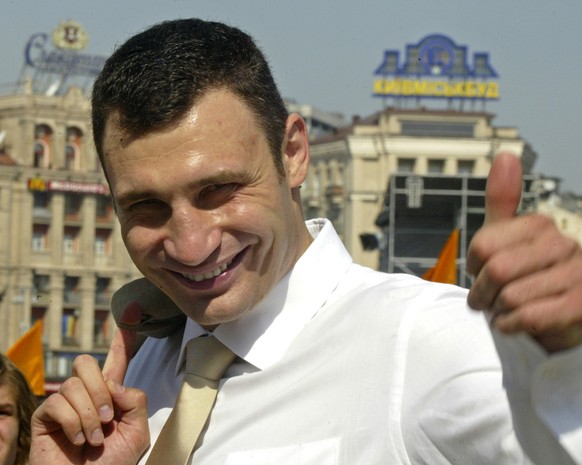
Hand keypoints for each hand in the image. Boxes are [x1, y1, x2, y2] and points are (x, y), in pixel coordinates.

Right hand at [30, 328, 149, 464]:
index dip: (122, 337)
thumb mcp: (137, 431)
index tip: (130, 308)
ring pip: (74, 384)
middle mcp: (85, 394)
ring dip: (89, 413)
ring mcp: (63, 404)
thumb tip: (113, 382)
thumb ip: (135, 401)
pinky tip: (78, 440)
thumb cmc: (112, 464)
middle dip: (100, 389)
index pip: (115, 360)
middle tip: (108, 418)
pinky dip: (73, 423)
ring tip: (94, 437)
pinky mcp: (44, 417)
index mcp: (110, 395)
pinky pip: (58, 403)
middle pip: (85, 362)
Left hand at [466, 152, 581, 351]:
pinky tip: (514, 324)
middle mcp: (564, 244)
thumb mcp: (505, 238)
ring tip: (506, 309)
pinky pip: (529, 316)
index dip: (473, 266)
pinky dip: (510, 325)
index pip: (483, 245)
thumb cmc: (523, 276)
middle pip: (496, 270)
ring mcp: (577, 274)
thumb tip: (506, 155)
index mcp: (540, 225)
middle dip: (483, 293)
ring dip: (498, 311)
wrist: (552, 321)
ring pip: (511, 296)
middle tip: (487, 300)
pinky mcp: (581, 305)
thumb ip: (502, 202)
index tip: (480, 272)